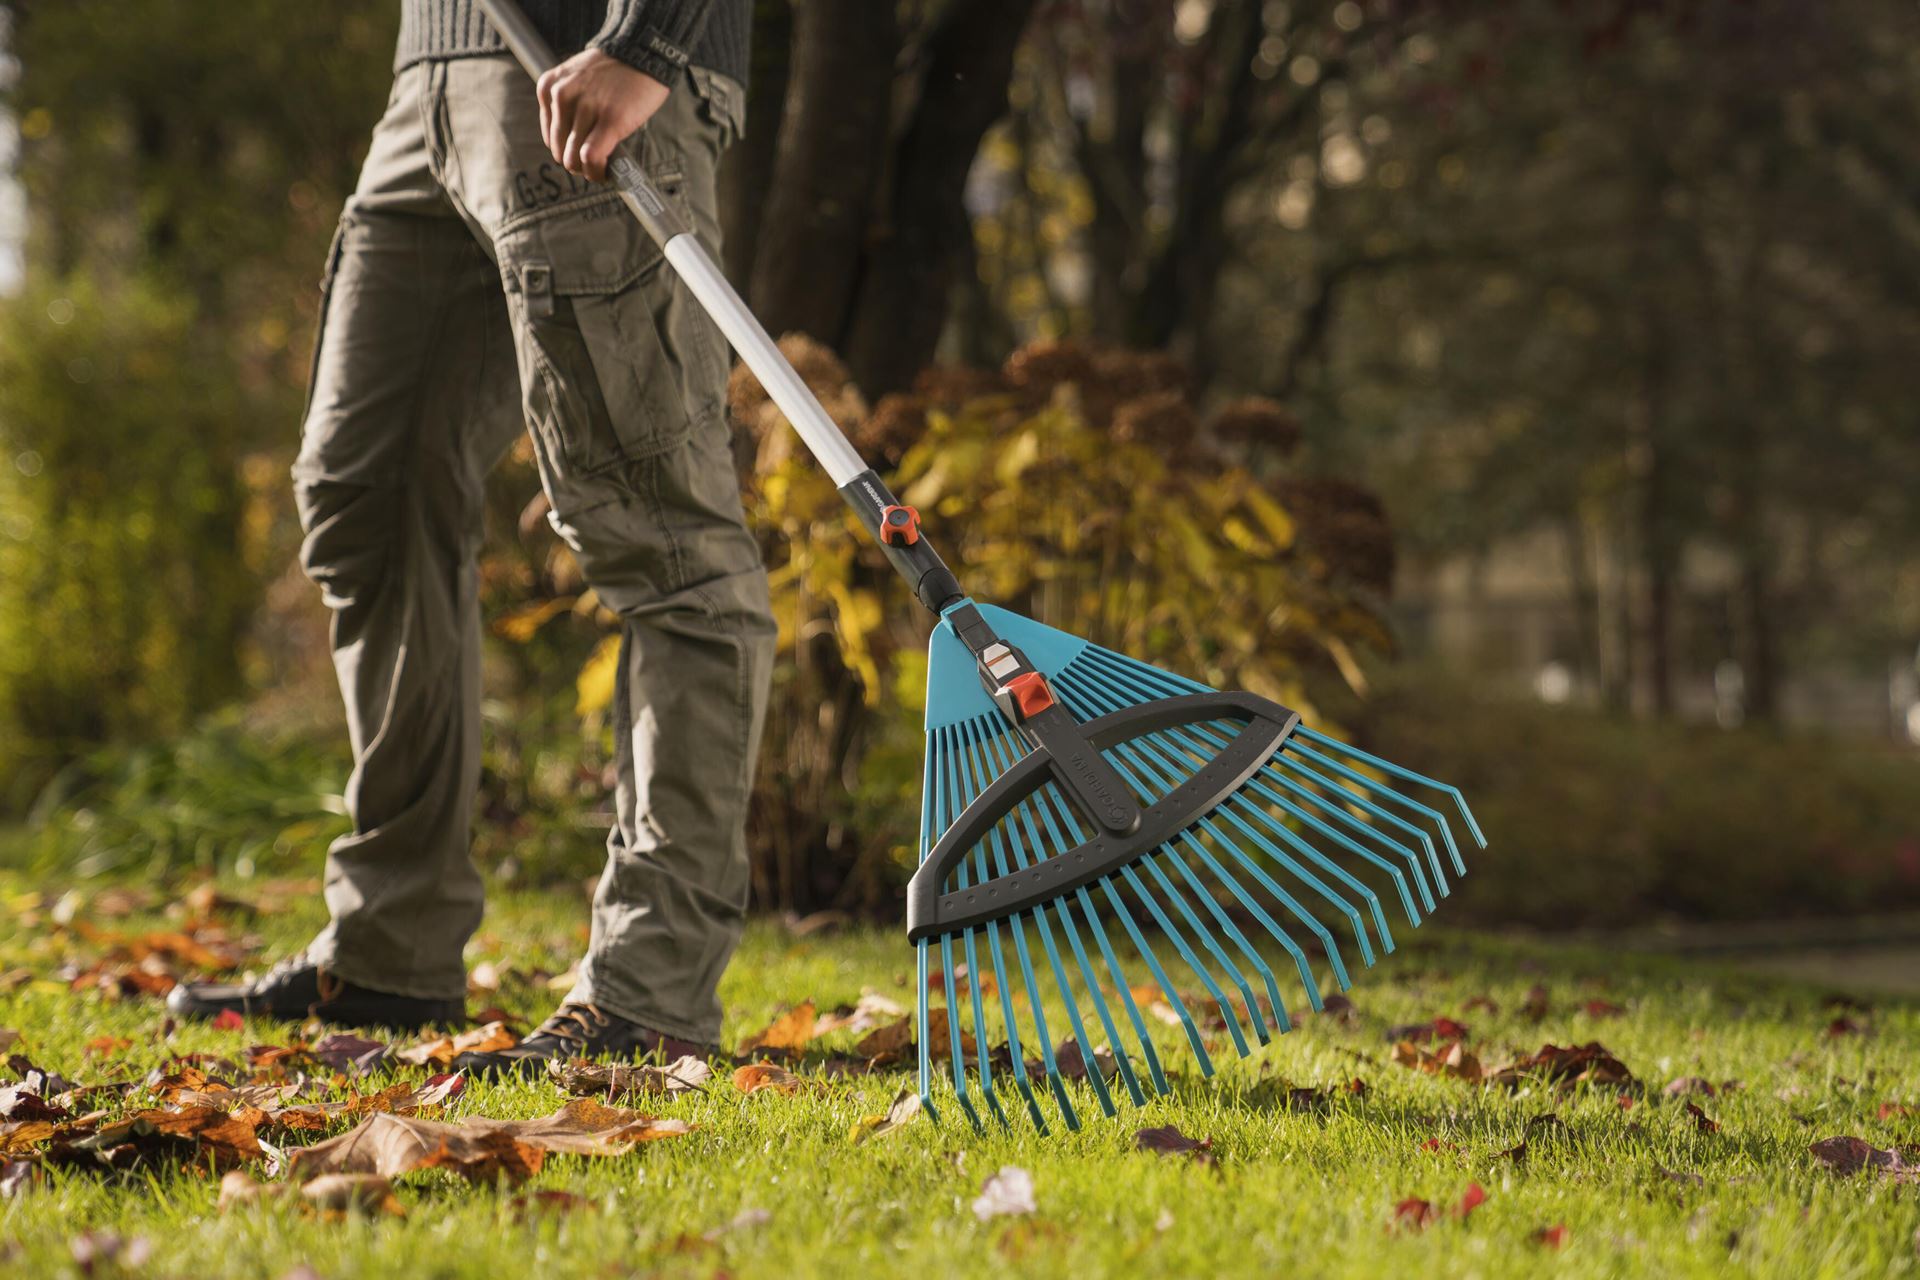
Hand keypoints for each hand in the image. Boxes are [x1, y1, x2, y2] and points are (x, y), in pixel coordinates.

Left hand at [537, 49, 669, 182]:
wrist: (642, 52)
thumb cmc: (614, 70)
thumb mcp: (575, 79)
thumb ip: (568, 105)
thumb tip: (571, 145)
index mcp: (549, 87)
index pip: (551, 137)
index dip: (567, 151)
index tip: (581, 156)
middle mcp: (562, 96)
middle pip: (561, 150)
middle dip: (577, 163)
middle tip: (593, 166)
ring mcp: (586, 108)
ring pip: (574, 157)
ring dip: (588, 170)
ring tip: (601, 170)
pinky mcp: (610, 120)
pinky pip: (592, 157)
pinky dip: (597, 171)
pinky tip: (605, 173)